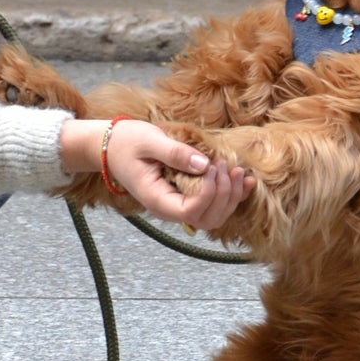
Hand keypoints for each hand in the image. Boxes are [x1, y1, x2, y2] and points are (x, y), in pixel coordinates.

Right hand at [58, 119, 254, 228]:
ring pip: (214, 216)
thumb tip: (204, 164)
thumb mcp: (149, 141)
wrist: (112, 146)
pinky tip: (246, 180)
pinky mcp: (186, 197)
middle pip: (207, 219)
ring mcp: (178, 206)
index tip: (212, 166)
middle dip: (224, 195)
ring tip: (237, 170)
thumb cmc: (127, 142)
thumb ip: (175, 153)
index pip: (191, 211)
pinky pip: (213, 206)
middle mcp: (169, 209)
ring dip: (231, 196)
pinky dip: (233, 195)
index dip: (209, 193)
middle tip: (226, 165)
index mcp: (157, 200)